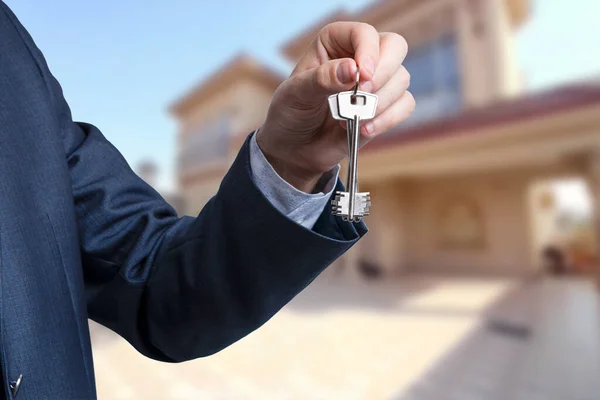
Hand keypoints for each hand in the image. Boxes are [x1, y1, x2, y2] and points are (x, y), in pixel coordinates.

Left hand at [256, 21, 414, 192]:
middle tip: (362, 95)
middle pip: (395, 47)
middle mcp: (360, 56)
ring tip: (350, 120)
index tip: (362, 76)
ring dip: (380, 103)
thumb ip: (322, 79)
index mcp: (335, 42)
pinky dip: (388, 119)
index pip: (365, 33)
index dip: (368, 51)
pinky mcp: (385, 107)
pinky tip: (364, 129)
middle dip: (383, 74)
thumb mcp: (296, 94)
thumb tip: (352, 70)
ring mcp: (376, 81)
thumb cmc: (290, 114)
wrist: (295, 149)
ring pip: (401, 78)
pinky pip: (405, 105)